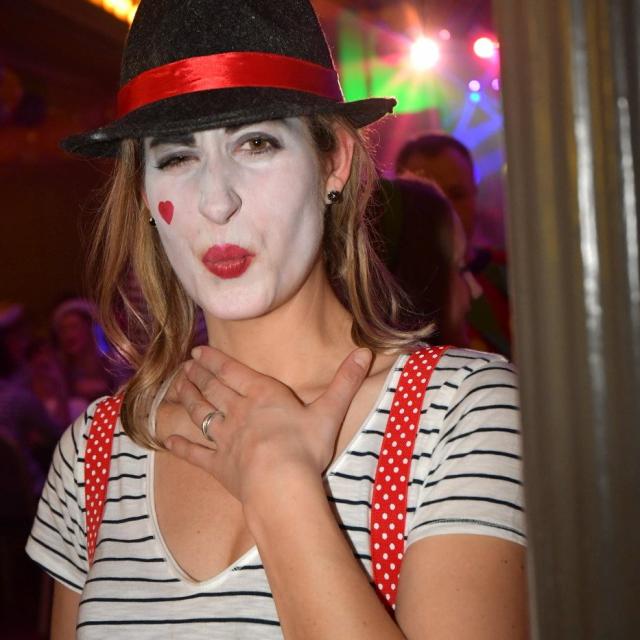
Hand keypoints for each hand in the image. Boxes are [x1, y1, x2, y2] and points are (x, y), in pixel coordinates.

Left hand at [165, 346, 371, 503]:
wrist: (281, 483)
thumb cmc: (305, 446)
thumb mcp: (330, 411)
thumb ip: (346, 381)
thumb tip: (365, 351)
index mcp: (262, 395)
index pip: (232, 372)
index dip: (214, 360)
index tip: (198, 352)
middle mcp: (237, 412)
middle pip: (212, 390)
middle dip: (197, 376)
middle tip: (184, 366)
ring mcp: (223, 439)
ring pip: (199, 414)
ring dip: (186, 399)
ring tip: (175, 387)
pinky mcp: (217, 466)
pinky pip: (194, 454)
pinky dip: (180, 446)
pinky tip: (168, 440)